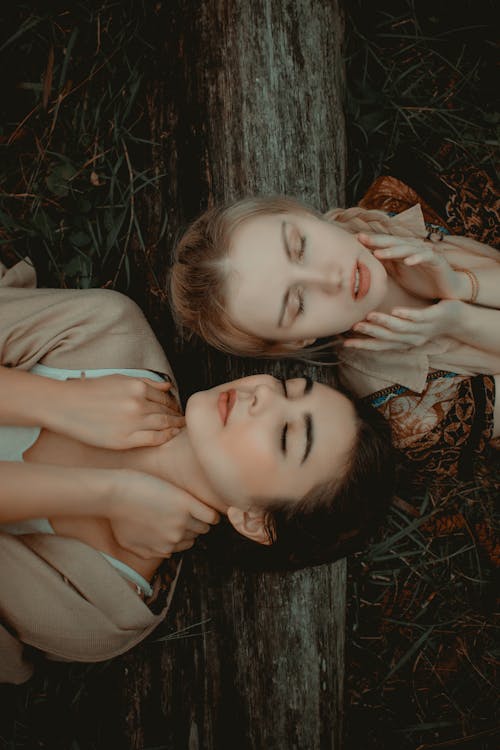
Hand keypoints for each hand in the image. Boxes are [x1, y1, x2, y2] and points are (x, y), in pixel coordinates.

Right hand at [49, 375, 184, 448]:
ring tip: (180, 429)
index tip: (178, 409)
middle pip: (167, 411)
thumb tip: (168, 385)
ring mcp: (132, 423)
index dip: (174, 404)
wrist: (65, 405)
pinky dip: (165, 438)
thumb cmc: (90, 391)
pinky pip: (153, 439)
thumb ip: (146, 382)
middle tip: (184, 421)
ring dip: (175, 427)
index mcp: (137, 386)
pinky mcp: (124, 440)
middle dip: (177, 416)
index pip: (165, 397)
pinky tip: (169, 437)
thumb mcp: (119, 379)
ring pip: (163, 425)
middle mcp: (138, 404)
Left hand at [108, 470, 219, 558]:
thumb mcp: (128, 543)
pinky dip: (211, 514)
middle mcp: (174, 539)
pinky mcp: (186, 504)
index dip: (184, 534)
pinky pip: (209, 515)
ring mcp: (181, 521)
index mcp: (163, 549)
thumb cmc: (118, 516)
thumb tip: (165, 554)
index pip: (185, 545)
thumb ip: (148, 552)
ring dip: (202, 520)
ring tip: (198, 511)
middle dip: (192, 527)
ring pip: (203, 526)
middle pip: (194, 535)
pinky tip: (206, 508)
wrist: (114, 494)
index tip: (183, 525)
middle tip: (188, 515)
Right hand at [343, 300, 461, 350]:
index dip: (363, 345)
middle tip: (352, 329)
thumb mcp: (406, 326)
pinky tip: (395, 310)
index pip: (380, 346)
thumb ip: (389, 327)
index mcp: (403, 342)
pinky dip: (406, 315)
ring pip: (400, 329)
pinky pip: (418, 317)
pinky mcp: (432, 317)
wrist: (457, 319)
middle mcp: (411, 339)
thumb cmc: (427, 321)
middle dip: (369, 335)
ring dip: (384, 324)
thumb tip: (367, 322)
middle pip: (387, 339)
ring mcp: (422, 329)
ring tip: (369, 316)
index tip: (345, 343)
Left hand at [358, 232, 470, 301]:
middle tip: (362, 238)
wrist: (446, 290)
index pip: (384, 244)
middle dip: (377, 240)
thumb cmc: (421, 282)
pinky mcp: (437, 260)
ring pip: (407, 248)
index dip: (370, 242)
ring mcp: (425, 253)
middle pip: (393, 242)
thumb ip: (385, 266)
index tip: (353, 240)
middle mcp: (412, 249)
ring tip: (379, 253)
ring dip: (393, 250)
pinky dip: (417, 258)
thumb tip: (363, 264)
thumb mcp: (398, 275)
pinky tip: (408, 261)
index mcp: (402, 252)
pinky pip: (427, 256)